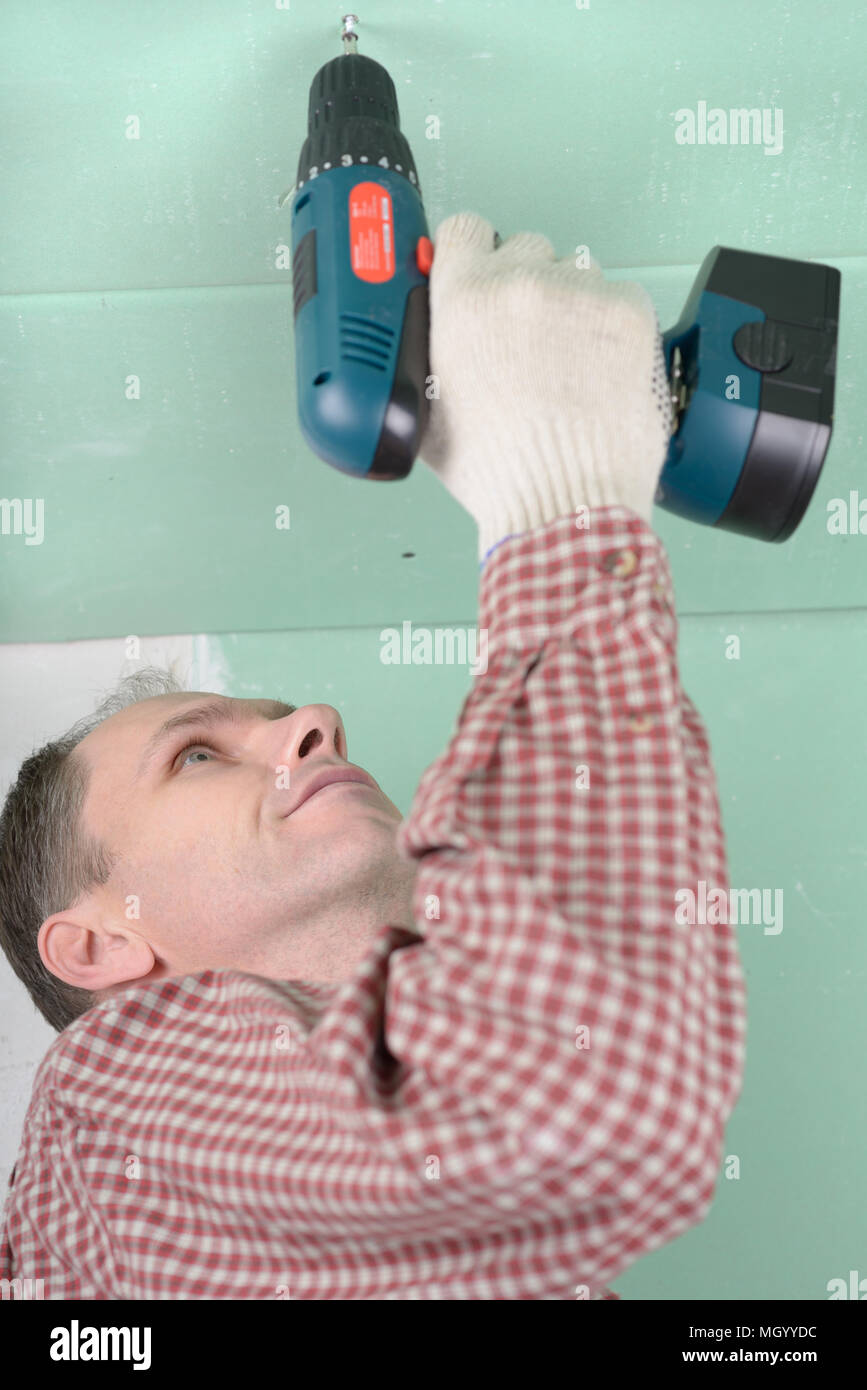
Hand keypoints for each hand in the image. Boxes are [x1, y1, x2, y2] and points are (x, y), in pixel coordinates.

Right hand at [418, 212, 671, 558]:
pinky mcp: (630, 312)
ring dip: (572, 306)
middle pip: (525, 249)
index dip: (475, 256)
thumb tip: (434, 337)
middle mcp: (522, 283)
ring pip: (576, 273)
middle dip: (526, 287)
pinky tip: (600, 373)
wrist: (567, 503)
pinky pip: (619, 298)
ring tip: (570, 367)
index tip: (482, 272)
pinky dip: (612, 328)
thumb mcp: (432, 414)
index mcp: (464, 300)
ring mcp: (581, 293)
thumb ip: (431, 356)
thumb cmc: (503, 472)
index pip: (466, 230)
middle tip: (530, 341)